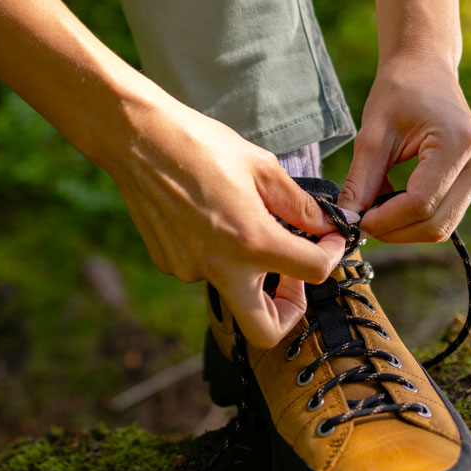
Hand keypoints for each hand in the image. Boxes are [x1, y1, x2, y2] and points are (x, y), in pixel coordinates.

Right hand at [102, 95, 349, 348]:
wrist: (137, 139)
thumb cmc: (200, 144)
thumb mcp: (262, 167)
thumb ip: (299, 206)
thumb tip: (325, 227)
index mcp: (252, 241)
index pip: (314, 272)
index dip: (332, 256)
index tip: (329, 242)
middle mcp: (219, 267)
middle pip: (266, 331)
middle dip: (288, 310)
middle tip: (292, 277)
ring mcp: (189, 270)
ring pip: (233, 290)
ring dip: (249, 268)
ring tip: (242, 222)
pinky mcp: (169, 264)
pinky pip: (205, 270)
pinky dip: (218, 253)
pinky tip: (209, 218)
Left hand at [336, 60, 470, 241]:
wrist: (425, 69)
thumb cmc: (398, 93)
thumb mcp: (372, 135)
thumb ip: (361, 182)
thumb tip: (346, 222)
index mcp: (458, 144)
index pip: (421, 203)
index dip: (385, 221)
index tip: (354, 221)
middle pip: (436, 223)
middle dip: (394, 231)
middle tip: (360, 222)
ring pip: (442, 225)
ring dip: (404, 227)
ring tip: (374, 208)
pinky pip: (445, 214)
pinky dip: (415, 218)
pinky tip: (392, 201)